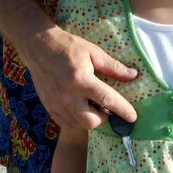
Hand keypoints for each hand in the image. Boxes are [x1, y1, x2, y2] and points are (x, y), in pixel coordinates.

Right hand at [20, 23, 138, 130]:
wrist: (39, 47)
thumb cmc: (69, 47)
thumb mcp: (94, 52)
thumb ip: (113, 67)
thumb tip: (134, 75)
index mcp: (81, 79)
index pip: (107, 100)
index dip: (122, 110)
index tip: (133, 117)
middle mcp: (68, 95)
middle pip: (91, 121)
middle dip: (104, 118)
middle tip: (106, 106)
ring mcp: (56, 104)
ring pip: (79, 125)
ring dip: (90, 119)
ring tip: (92, 104)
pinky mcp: (49, 107)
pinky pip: (66, 123)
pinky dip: (77, 119)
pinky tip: (80, 106)